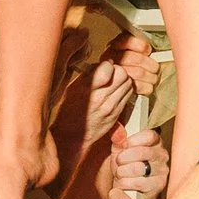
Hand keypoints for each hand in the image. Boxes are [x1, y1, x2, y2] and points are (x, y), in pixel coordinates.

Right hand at [69, 33, 152, 151]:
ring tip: (113, 83)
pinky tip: (115, 92)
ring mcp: (111, 107)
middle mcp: (101, 98)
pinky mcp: (117, 114)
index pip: (108, 68)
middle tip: (111, 74)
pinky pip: (128, 95)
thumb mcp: (73, 88)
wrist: (73, 136)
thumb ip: (89, 74)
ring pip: (128, 84)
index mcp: (87, 89)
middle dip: (118, 71)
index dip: (107, 65)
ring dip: (123, 80)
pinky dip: (124, 90)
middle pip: (122, 74)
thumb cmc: (69, 111)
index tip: (103, 67)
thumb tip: (105, 63)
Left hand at [103, 125, 168, 198]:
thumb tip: (118, 133)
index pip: (149, 136)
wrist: (127, 187)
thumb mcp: (120, 150)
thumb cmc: (126, 165)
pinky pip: (138, 183)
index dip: (133, 140)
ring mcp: (162, 171)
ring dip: (122, 171)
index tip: (124, 146)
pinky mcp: (158, 186)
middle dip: (123, 158)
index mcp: (156, 142)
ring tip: (120, 173)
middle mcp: (162, 155)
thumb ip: (118, 140)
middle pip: (142, 152)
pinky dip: (124, 183)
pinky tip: (122, 183)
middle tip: (118, 162)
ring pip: (138, 168)